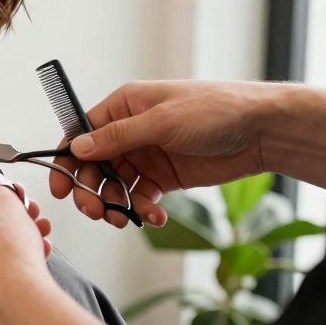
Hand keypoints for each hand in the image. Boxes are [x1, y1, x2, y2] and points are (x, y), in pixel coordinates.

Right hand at [49, 80, 276, 228]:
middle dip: (92, 190)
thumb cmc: (216, 110)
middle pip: (94, 165)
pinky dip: (142, 210)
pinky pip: (141, 197)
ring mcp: (147, 155)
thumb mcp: (162, 121)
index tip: (62, 187)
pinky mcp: (165, 177)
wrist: (263, 130)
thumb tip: (77, 147)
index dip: (67, 161)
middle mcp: (130, 131)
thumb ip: (117, 137)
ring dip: (116, 204)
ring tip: (125, 218)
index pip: (81, 134)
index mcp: (123, 107)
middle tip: (95, 211)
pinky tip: (154, 217)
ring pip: (115, 185)